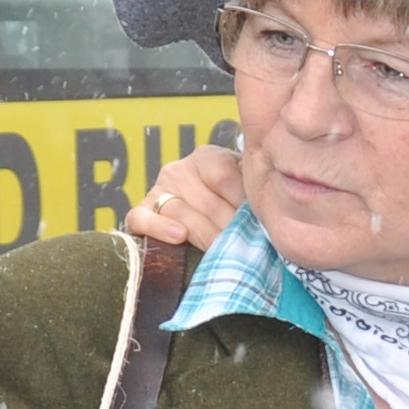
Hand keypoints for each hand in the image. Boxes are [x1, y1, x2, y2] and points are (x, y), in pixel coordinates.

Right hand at [122, 140, 248, 253]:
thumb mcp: (245, 193)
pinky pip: (141, 218)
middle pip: (205, 201)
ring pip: (179, 212)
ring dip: (204, 235)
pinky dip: (159, 228)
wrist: (204, 221)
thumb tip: (267, 213)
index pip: (223, 176)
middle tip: (246, 247)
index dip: (240, 203)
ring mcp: (158, 190)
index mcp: (208, 158)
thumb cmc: (231, 207)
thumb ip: (252, 195)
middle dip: (227, 228)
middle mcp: (180, 170)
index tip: (257, 223)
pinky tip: (179, 236)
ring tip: (222, 251)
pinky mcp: (141, 211)